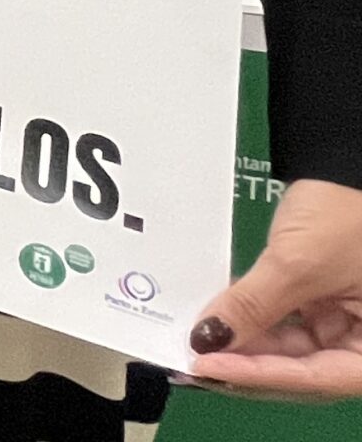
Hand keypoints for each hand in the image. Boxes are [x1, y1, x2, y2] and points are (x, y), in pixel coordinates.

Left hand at [188, 179, 361, 397]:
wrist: (351, 162)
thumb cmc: (346, 213)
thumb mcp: (298, 264)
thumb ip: (254, 307)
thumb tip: (206, 340)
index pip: (318, 377)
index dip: (259, 374)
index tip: (206, 366)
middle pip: (306, 368)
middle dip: (249, 361)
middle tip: (193, 356)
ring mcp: (350, 322)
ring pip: (294, 348)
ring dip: (248, 342)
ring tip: (200, 337)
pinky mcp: (331, 303)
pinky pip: (292, 322)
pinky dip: (258, 320)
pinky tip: (220, 316)